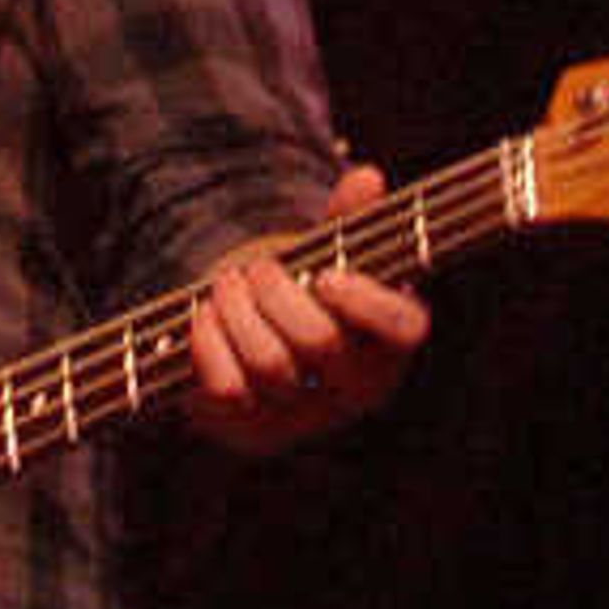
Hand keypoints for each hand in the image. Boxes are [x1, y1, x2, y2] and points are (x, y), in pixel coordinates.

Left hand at [186, 166, 427, 457]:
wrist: (261, 345)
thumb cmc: (309, 291)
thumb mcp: (331, 254)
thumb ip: (349, 219)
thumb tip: (367, 177)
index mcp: (391, 341)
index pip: (405, 329)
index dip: (366, 302)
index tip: (326, 276)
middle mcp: (357, 388)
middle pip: (319, 339)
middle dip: (276, 290)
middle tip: (257, 267)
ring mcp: (306, 417)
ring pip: (270, 364)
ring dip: (238, 309)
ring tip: (228, 284)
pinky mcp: (255, 432)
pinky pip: (229, 391)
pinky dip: (209, 344)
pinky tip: (204, 317)